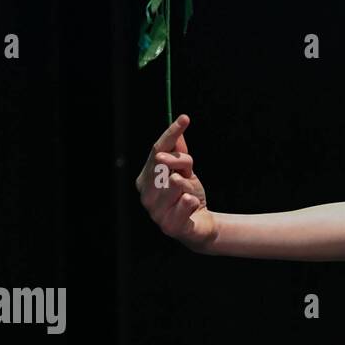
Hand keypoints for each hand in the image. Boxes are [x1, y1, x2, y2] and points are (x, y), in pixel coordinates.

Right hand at [136, 114, 217, 252]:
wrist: (200, 223)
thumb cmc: (188, 194)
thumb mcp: (184, 170)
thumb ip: (179, 151)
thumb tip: (179, 124)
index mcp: (145, 179)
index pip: (157, 150)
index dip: (170, 134)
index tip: (184, 119)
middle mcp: (146, 195)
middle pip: (164, 163)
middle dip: (182, 162)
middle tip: (187, 171)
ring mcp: (155, 212)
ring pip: (175, 182)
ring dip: (188, 184)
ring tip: (188, 192)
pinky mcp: (170, 226)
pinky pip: (185, 203)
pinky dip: (192, 200)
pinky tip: (192, 204)